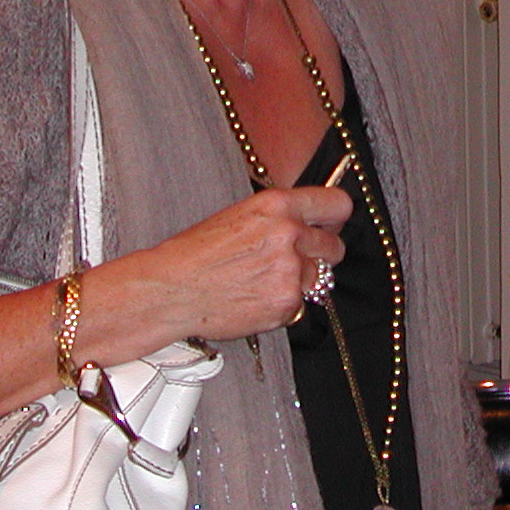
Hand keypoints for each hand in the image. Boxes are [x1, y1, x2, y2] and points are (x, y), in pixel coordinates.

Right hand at [120, 185, 353, 341]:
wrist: (172, 290)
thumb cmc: (197, 253)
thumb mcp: (242, 215)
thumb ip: (281, 217)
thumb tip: (313, 223)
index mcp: (278, 205)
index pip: (337, 204)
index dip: (335, 219)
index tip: (331, 226)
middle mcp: (289, 234)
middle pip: (335, 247)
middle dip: (319, 255)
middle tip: (294, 261)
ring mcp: (290, 270)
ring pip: (319, 278)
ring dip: (300, 282)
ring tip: (264, 281)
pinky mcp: (286, 303)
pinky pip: (301, 305)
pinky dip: (284, 305)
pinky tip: (256, 298)